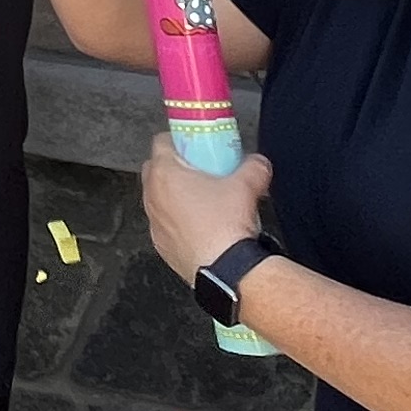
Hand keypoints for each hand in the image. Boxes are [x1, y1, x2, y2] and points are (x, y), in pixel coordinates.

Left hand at [143, 141, 270, 283]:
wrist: (225, 271)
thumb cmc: (226, 227)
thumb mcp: (248, 185)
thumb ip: (254, 166)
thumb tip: (258, 163)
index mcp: (165, 174)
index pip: (161, 141)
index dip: (180, 140)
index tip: (197, 145)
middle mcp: (152, 197)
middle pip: (157, 169)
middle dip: (177, 167)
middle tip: (202, 171)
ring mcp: (154, 223)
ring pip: (159, 199)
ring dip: (176, 196)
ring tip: (205, 200)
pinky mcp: (161, 245)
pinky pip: (166, 224)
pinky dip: (179, 221)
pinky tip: (202, 226)